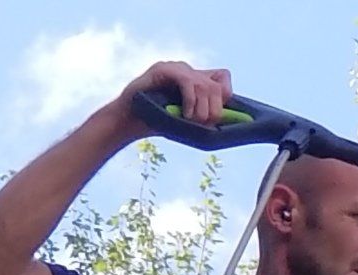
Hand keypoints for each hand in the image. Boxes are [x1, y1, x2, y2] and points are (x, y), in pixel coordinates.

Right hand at [109, 61, 231, 134]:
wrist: (128, 121)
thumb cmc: (157, 121)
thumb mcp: (188, 120)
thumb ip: (205, 115)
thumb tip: (228, 120)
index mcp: (194, 79)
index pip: (223, 77)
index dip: (225, 96)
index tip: (217, 115)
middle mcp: (187, 70)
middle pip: (217, 85)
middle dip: (215, 109)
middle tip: (204, 124)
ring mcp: (174, 68)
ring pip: (205, 85)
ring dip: (203, 109)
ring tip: (191, 121)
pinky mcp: (163, 69)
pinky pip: (187, 81)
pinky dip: (191, 100)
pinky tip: (186, 114)